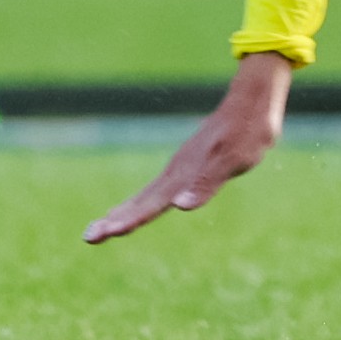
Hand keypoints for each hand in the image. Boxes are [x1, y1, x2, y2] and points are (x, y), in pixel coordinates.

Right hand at [84, 54, 291, 242]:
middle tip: (88, 237)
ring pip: (145, 195)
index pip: (149, 205)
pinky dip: (142, 201)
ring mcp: (180, 168)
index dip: (127, 221)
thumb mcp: (232, 161)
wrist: (252, 101)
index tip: (101, 234)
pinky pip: (157, 189)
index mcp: (183, 175)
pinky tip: (139, 206)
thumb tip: (180, 205)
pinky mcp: (188, 164)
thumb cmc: (247, 133)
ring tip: (104, 226)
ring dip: (124, 212)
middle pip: (139, 201)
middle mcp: (176, 172)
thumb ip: (206, 184)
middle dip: (114, 221)